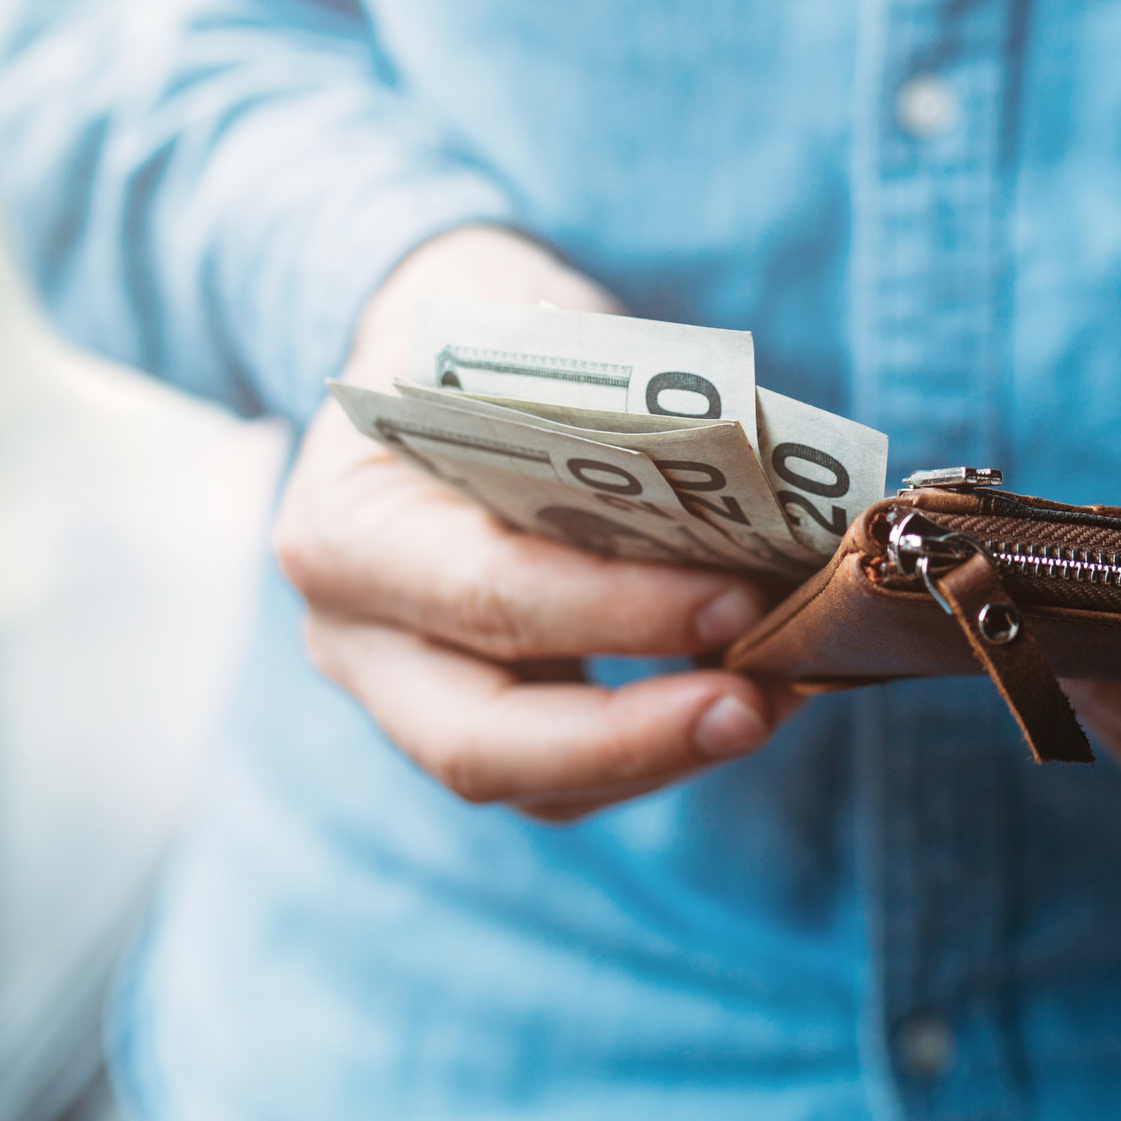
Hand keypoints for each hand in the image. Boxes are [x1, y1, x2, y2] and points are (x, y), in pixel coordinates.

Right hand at [275, 227, 788, 822]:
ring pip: (528, 782)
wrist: (424, 357)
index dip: (619, 613)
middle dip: (633, 736)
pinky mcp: (463, 720)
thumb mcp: (530, 338)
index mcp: (347, 524)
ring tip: (773, 700)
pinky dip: (655, 747)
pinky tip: (747, 695)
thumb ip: (616, 421)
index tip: (739, 598)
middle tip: (755, 704)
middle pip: (481, 742)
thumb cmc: (485, 337)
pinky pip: (560, 776)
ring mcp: (398, 692)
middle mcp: (351, 632)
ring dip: (662, 752)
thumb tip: (770, 496)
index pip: (490, 594)